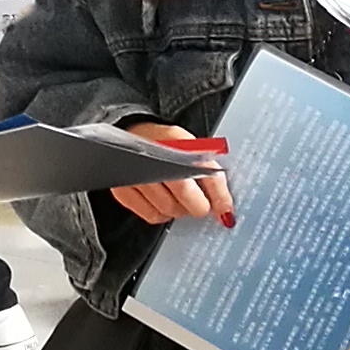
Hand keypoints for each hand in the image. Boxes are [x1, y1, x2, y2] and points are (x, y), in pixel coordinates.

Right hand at [111, 120, 232, 225]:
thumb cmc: (168, 144)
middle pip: (185, 194)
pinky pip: (152, 216)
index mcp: (178, 141)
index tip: (226, 211)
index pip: (205, 171)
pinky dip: (161, 214)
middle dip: (198, 205)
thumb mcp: (193, 149)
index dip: (219, 196)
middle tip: (199, 202)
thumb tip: (226, 210)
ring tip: (178, 197)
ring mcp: (136, 175)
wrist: (133, 134)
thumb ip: (212, 176)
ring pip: (169, 209)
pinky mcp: (123, 190)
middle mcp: (154, 157)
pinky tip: (161, 200)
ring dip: (179, 209)